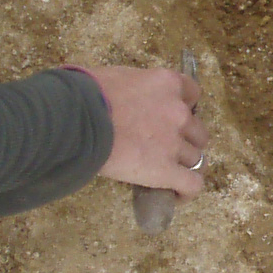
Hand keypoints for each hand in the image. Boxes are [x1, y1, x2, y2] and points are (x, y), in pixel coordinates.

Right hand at [73, 63, 208, 197]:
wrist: (75, 118)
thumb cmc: (86, 93)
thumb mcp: (118, 76)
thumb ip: (135, 86)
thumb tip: (124, 95)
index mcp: (167, 83)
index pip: (193, 94)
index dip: (184, 108)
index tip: (172, 117)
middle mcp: (178, 111)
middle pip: (197, 131)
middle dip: (186, 140)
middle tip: (166, 148)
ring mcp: (174, 142)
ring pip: (196, 159)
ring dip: (184, 166)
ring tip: (168, 175)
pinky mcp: (166, 170)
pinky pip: (192, 185)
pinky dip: (187, 192)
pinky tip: (176, 195)